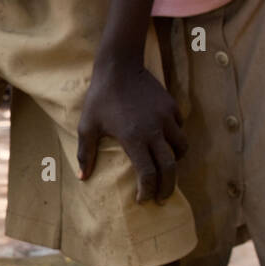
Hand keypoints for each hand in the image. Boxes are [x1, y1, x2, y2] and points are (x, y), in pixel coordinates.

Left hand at [77, 58, 186, 203]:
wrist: (119, 65)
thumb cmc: (100, 96)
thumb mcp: (88, 125)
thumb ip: (86, 153)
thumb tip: (83, 177)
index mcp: (134, 138)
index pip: (148, 174)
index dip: (147, 191)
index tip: (142, 199)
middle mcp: (154, 131)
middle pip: (170, 167)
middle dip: (167, 187)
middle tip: (162, 198)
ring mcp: (166, 118)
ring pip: (181, 148)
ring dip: (176, 163)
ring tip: (167, 170)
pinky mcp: (171, 106)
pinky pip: (180, 129)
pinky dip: (176, 140)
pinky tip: (166, 142)